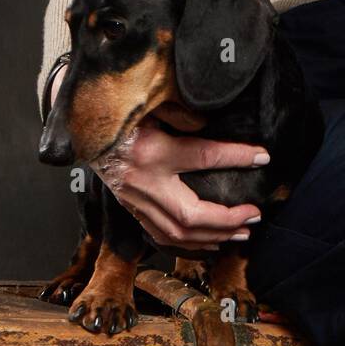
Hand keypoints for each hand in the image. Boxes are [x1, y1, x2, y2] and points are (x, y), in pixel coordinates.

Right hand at [48, 63, 268, 249]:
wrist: (82, 131)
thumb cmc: (120, 112)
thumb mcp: (151, 103)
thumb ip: (180, 110)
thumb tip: (210, 121)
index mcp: (150, 150)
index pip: (202, 156)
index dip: (236, 156)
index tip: (262, 156)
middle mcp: (142, 182)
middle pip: (190, 215)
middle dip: (227, 220)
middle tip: (255, 215)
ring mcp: (134, 201)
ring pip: (176, 233)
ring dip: (213, 237)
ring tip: (241, 233)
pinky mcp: (131, 210)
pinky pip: (162, 236)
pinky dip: (190, 242)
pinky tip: (211, 241)